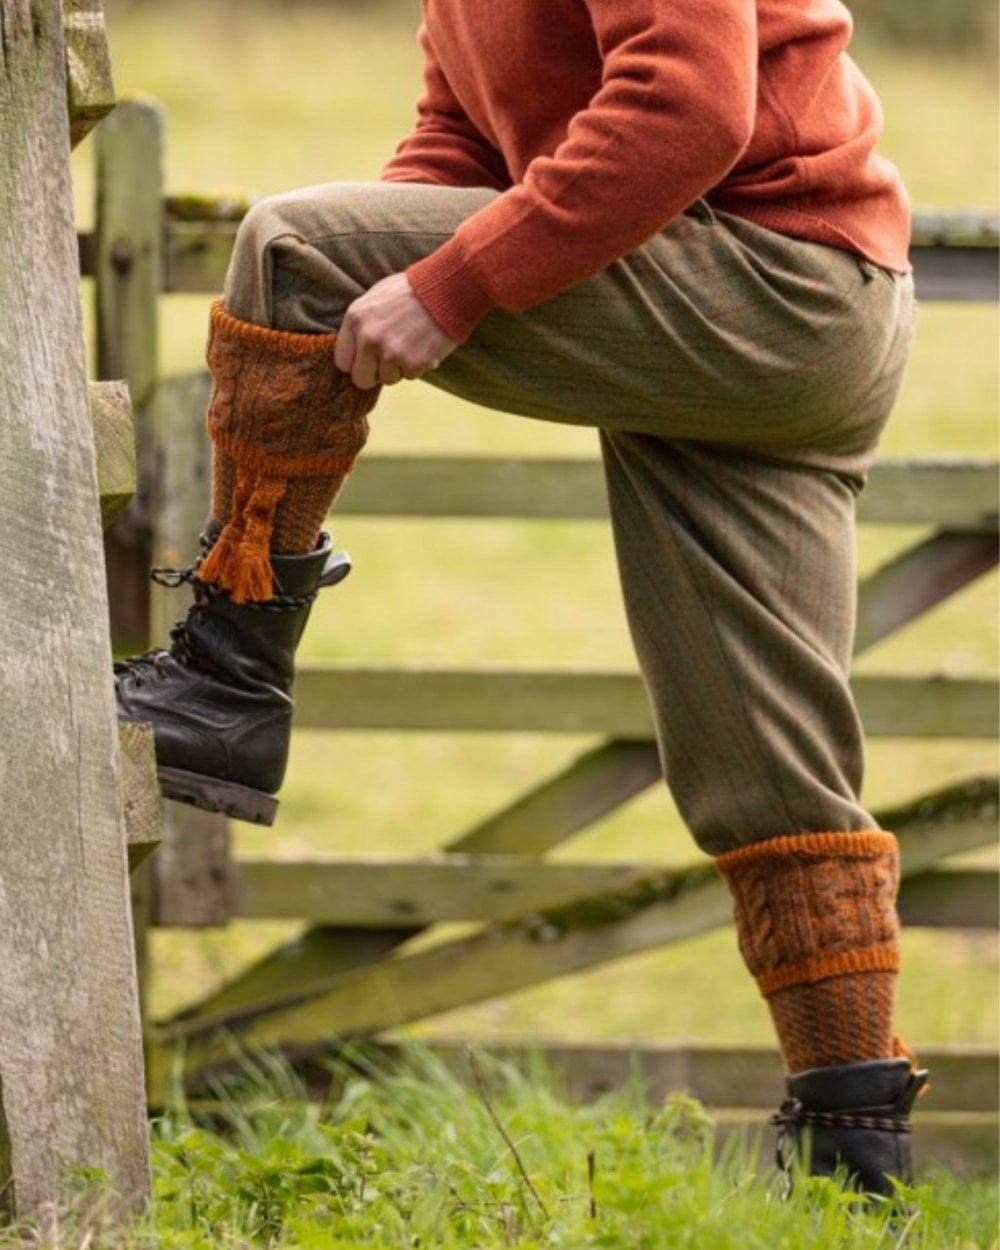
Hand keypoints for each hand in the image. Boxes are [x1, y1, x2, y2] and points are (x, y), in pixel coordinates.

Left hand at [334, 272, 457, 388]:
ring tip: (409, 346)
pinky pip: (409, 376)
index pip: (342, 361)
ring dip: (398, 369)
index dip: (356, 363)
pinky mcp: (413, 363)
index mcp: (355, 319)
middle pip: (360, 379)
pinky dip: (416, 366)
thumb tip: (354, 351)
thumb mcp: (374, 298)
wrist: (445, 289)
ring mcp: (391, 353)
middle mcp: (369, 338)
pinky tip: (422, 346)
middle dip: (374, 374)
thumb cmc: (410, 291)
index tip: (366, 360)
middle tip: (387, 362)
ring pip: (387, 379)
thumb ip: (361, 324)